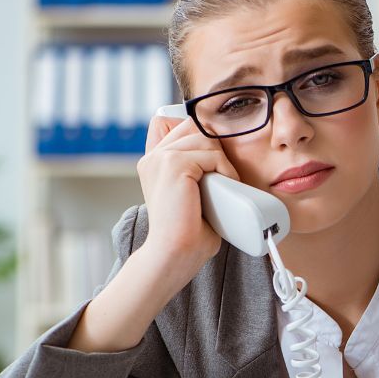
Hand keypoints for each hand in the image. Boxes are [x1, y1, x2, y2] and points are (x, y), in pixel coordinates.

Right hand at [135, 113, 240, 281]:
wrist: (174, 254)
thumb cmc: (188, 234)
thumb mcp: (193, 196)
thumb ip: (199, 173)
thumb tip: (225, 158)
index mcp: (154, 163)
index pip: (174, 123)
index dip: (199, 134)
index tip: (214, 162)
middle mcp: (153, 157)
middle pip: (193, 125)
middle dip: (215, 145)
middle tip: (224, 174)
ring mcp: (160, 158)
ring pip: (205, 137)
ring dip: (222, 159)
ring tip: (226, 183)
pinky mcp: (173, 164)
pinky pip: (212, 153)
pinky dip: (225, 169)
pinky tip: (225, 187)